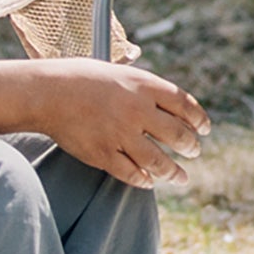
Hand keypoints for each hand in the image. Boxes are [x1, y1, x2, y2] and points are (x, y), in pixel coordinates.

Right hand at [17, 58, 210, 185]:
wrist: (48, 92)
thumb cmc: (82, 78)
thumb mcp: (120, 72)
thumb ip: (145, 89)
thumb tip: (170, 106)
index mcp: (144, 86)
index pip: (185, 105)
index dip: (199, 119)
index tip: (204, 129)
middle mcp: (138, 111)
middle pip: (177, 135)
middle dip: (190, 146)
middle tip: (194, 151)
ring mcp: (121, 134)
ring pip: (158, 161)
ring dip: (173, 171)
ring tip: (181, 177)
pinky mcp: (103, 154)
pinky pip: (131, 173)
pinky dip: (143, 179)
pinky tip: (148, 180)